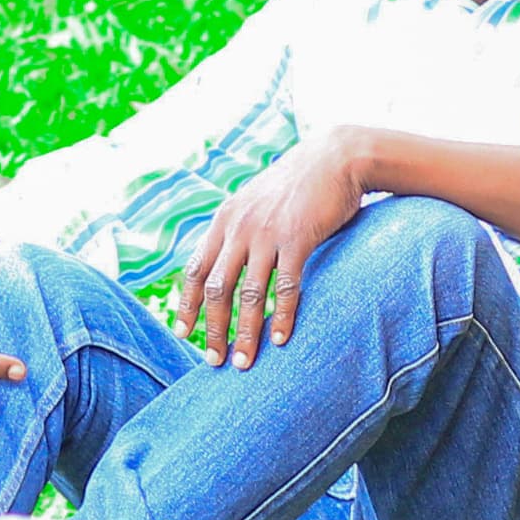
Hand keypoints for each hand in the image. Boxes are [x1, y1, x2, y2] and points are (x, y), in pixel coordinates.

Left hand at [172, 138, 365, 368]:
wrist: (335, 157)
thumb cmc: (297, 186)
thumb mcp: (255, 202)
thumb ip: (238, 230)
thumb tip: (224, 263)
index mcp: (225, 220)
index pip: (195, 269)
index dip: (187, 305)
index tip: (184, 333)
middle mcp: (239, 228)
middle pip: (216, 288)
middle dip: (213, 329)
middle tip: (213, 361)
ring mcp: (267, 234)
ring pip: (249, 295)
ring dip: (245, 333)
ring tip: (245, 363)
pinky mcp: (297, 239)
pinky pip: (286, 287)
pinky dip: (283, 316)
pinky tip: (281, 340)